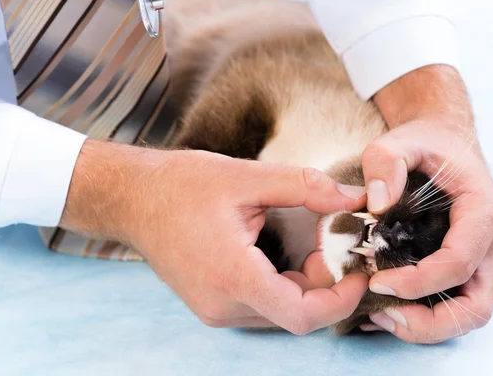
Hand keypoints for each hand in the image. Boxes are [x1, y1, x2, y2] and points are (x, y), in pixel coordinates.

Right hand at [61, 140, 368, 334]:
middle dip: (327, 284)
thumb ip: (304, 187)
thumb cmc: (181, 186)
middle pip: (296, 313)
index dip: (341, 299)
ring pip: (280, 312)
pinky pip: (261, 305)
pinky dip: (285, 286)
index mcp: (233, 276)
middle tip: (338, 243)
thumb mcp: (246, 177)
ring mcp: (215, 308)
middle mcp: (223, 303)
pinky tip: (288, 255)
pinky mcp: (212, 303)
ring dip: (307, 286)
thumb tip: (351, 198)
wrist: (133, 198)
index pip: (302, 315)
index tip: (360, 271)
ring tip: (315, 245)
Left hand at [359, 65, 492, 342]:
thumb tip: (376, 204)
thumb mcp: (399, 141)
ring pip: (468, 313)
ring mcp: (484, 259)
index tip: (377, 283)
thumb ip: (385, 163)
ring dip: (427, 326)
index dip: (419, 281)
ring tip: (381, 318)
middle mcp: (492, 242)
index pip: (459, 262)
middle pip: (475, 306)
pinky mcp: (469, 267)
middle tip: (383, 315)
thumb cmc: (425, 144)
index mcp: (483, 211)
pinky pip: (454, 305)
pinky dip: (425, 318)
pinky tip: (386, 312)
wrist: (443, 143)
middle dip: (429, 321)